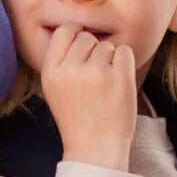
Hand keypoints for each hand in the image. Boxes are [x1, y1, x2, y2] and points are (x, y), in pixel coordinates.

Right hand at [39, 24, 136, 170]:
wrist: (95, 147)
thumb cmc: (76, 117)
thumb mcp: (54, 88)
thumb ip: (61, 60)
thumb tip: (78, 30)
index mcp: (51, 71)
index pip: (65, 31)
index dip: (76, 34)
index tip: (82, 49)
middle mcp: (71, 69)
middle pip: (87, 37)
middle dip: (93, 51)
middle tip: (94, 76)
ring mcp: (96, 73)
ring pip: (106, 46)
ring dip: (109, 59)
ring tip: (104, 84)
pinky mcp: (119, 78)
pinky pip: (124, 51)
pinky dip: (124, 62)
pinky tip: (117, 81)